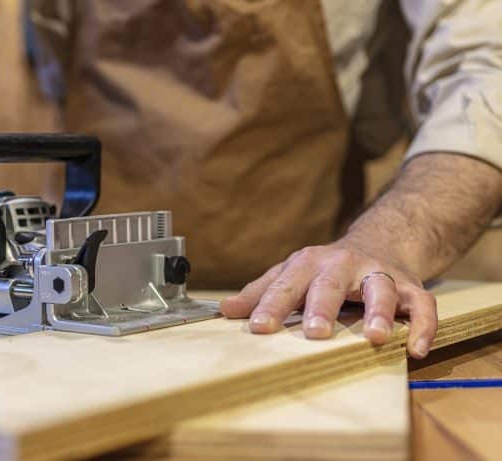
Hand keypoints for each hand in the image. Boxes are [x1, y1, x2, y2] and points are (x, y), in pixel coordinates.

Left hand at [219, 240, 437, 358]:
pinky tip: (416, 349)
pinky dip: (423, 326)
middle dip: (322, 307)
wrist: (378, 242)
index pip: (286, 285)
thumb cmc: (323, 269)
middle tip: (314, 333)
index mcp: (308, 264)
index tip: (258, 328)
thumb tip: (225, 310)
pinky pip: (422, 304)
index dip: (272, 306)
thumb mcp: (290, 275)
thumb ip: (260, 292)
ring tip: (375, 337)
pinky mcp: (410, 287)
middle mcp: (343, 264)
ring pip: (381, 289)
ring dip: (379, 311)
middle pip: (330, 285)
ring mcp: (378, 273)